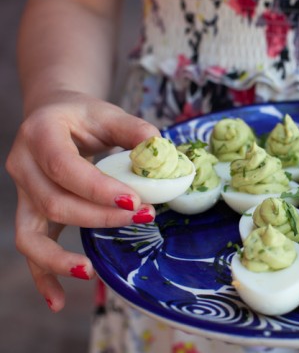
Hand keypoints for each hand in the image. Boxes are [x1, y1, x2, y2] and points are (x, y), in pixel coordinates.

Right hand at [6, 91, 160, 311]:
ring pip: (31, 233)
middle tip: (142, 216)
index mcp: (41, 134)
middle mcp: (23, 164)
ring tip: (90, 271)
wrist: (53, 116)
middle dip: (99, 217)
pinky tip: (59, 300)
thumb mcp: (109, 114)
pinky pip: (30, 248)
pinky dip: (42, 276)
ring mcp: (22, 192)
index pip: (64, 167)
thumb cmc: (84, 116)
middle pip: (54, 202)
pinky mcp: (29, 212)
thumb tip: (159, 152)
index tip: (135, 200)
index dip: (97, 188)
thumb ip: (134, 131)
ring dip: (61, 257)